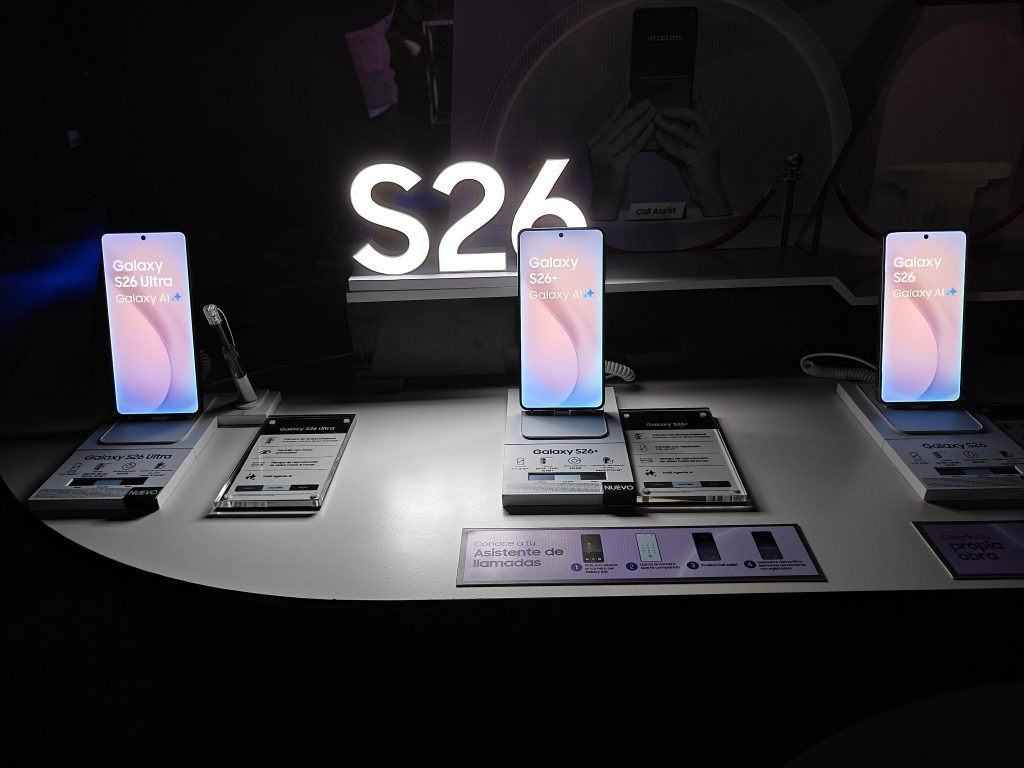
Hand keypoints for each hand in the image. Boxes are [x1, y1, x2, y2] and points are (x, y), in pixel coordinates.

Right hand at [587, 94, 654, 219]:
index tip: (630, 92)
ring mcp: (606, 155)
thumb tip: (628, 119)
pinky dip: (644, 136)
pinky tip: (652, 128)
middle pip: (619, 124)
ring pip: (628, 134)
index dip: (620, 105)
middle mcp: (597, 146)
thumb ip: (613, 138)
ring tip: (653, 111)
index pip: (609, 119)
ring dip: (642, 121)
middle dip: (635, 111)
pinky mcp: (616, 164)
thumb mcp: (607, 154)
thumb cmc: (609, 176)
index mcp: (594, 141)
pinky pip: (633, 147)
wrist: (605, 198)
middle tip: (648, 101)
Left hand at [653, 94, 730, 216]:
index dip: (698, 100)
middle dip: (678, 111)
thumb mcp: (685, 160)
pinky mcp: (698, 161)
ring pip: (686, 132)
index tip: (693, 87)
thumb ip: (675, 149)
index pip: (702, 114)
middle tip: (663, 108)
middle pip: (696, 117)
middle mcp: (710, 140)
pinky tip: (656, 139)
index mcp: (708, 137)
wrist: (707, 196)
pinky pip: (679, 149)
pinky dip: (666, 143)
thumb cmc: (697, 177)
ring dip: (669, 125)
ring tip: (655, 119)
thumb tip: (659, 141)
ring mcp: (705, 149)